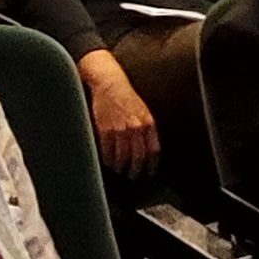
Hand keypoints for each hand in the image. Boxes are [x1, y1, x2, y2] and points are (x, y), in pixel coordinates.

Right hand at [83, 63, 160, 177]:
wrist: (109, 83)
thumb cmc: (126, 97)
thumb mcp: (143, 110)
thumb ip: (147, 128)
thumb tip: (149, 148)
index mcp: (148, 123)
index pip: (153, 150)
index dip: (152, 165)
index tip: (150, 173)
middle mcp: (136, 128)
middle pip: (138, 157)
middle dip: (136, 170)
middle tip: (133, 176)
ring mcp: (120, 130)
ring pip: (122, 157)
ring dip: (121, 167)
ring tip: (120, 170)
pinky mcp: (105, 130)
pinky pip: (108, 152)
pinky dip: (108, 160)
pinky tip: (108, 162)